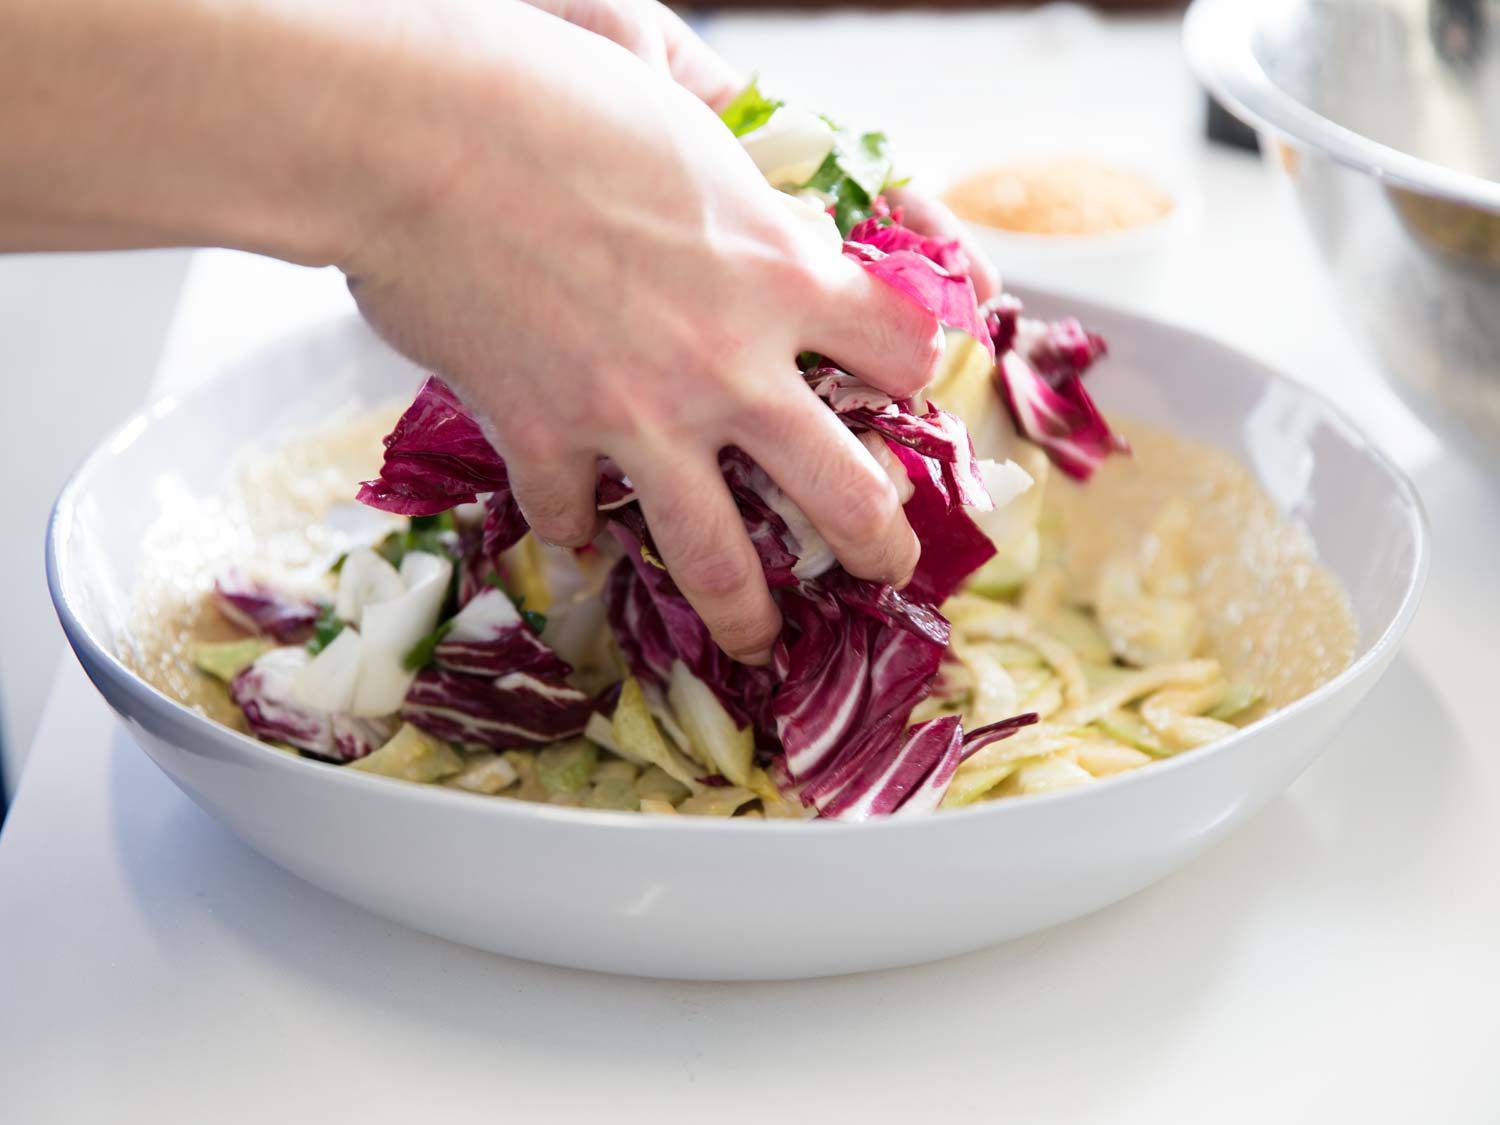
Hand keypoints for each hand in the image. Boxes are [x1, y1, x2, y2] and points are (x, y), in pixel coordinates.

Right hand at [346, 3, 943, 663]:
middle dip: (877, 544)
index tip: (908, 395)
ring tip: (755, 638)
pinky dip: (575, 533)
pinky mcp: (545, 440)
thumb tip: (786, 241)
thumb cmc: (555, 96)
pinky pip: (569, 518)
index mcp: (782, 274)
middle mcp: (729, 365)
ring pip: (718, 557)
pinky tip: (578, 540)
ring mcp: (638, 417)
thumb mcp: (694, 136)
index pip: (901, 350)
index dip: (917, 377)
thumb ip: (753, 209)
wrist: (421, 129)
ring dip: (743, 612)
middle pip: (846, 491)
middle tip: (884, 567)